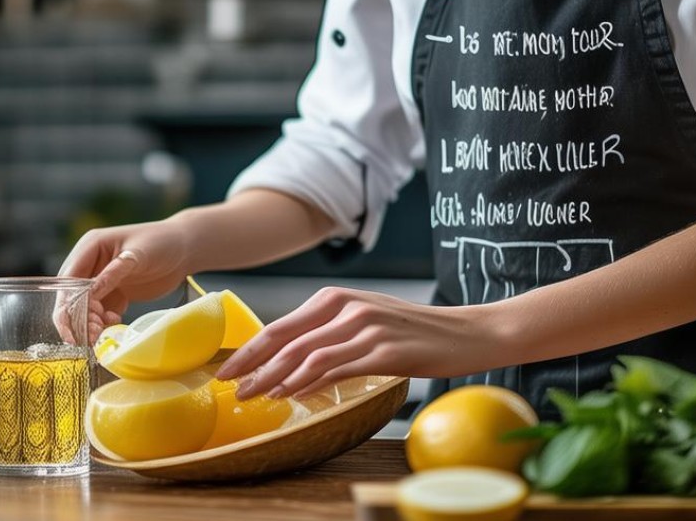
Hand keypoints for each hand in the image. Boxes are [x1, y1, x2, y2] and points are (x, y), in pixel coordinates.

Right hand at [58, 219, 192, 339]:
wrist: (186, 249)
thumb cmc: (162, 242)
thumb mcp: (137, 255)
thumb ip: (113, 274)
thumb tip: (89, 295)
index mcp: (90, 246)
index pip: (68, 279)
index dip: (67, 304)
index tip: (74, 326)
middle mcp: (92, 263)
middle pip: (72, 296)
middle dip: (78, 317)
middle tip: (91, 335)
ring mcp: (103, 279)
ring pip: (86, 307)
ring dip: (90, 322)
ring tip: (102, 333)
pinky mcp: (115, 292)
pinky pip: (101, 312)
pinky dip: (104, 322)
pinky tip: (114, 324)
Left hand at [215, 287, 504, 399]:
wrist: (468, 331)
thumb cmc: (414, 330)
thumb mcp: (366, 319)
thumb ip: (329, 332)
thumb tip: (288, 360)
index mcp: (337, 299)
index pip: (281, 325)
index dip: (250, 348)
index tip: (227, 368)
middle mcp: (347, 308)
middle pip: (286, 339)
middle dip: (253, 365)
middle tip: (230, 386)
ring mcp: (366, 328)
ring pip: (306, 355)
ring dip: (275, 378)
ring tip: (255, 396)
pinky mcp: (385, 351)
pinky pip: (336, 369)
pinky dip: (309, 383)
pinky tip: (292, 395)